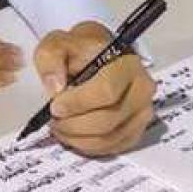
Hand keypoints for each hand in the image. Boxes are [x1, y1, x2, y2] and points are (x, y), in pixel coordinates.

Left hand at [33, 21, 155, 155]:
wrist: (97, 57)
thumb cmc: (80, 50)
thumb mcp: (58, 43)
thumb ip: (51, 58)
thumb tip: (55, 87)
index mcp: (127, 64)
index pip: (106, 91)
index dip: (78, 103)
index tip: (54, 106)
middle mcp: (141, 90)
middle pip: (107, 120)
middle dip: (74, 124)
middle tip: (52, 119)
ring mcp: (141, 114)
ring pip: (108, 138)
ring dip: (77, 138)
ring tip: (59, 126)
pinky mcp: (135, 131)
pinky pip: (111, 147)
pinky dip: (87, 146)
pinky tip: (72, 133)